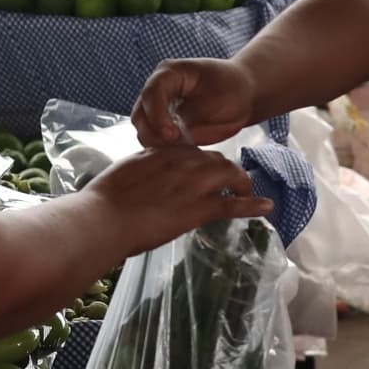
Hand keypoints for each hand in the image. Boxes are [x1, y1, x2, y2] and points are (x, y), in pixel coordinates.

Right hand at [85, 143, 271, 255]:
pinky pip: (232, 204)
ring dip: (240, 183)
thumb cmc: (103, 203)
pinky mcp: (198, 208)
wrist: (102, 218)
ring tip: (247, 191)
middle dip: (226, 169)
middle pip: (214, 159)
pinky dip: (251, 205)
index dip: (202, 160)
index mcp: (161, 152)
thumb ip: (140, 173)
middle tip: (232, 181)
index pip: (191, 149)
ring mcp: (192, 184)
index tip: (206, 168)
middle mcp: (180, 162)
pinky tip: (266, 208)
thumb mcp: (123, 176)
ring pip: (227, 175)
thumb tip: (141, 181)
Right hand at [136, 57, 259, 146]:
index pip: (152, 93)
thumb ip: (189, 115)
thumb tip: (169, 136)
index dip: (157, 116)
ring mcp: (159, 109)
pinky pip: (156, 141)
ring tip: (182, 152)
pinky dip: (165, 151)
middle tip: (177, 147)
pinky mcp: (165, 127)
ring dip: (158, 144)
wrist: (243, 97)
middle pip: (141, 114)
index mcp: (169, 73)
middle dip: (154, 134)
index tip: (171, 135)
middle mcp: (158, 90)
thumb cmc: (232, 89)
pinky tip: (182, 156)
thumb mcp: (214, 99)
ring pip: (144, 130)